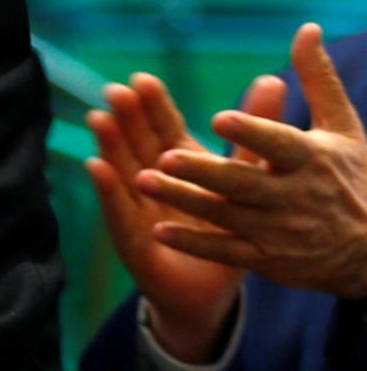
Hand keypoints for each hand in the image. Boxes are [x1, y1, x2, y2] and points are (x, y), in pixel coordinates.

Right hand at [84, 69, 279, 359]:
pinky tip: (98, 168)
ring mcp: (138, 210)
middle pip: (137, 144)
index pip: (163, 129)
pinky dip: (108, 190)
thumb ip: (256, 134)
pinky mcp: (133, 239)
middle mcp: (151, 183)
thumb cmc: (224, 234)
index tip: (143, 79)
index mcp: (179, 167)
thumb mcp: (245, 179)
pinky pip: (119, 212)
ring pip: (122, 172)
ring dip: (109, 146)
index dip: (153, 106)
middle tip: (116, 91)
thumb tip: (272, 79)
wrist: (210, 292)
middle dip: (125, 118)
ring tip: (100, 120)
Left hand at [137, 23, 366, 301]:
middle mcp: (294, 196)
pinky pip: (225, 251)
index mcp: (313, 159)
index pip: (279, 144)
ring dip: (183, 200)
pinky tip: (158, 229)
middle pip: (243, 183)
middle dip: (204, 171)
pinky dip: (193, 242)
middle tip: (164, 154)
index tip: (219, 117)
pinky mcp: (266, 258)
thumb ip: (317, 79)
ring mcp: (279, 231)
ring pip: (225, 215)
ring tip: (140, 181)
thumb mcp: (342, 128)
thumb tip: (306, 27)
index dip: (252, 131)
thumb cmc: (350, 176)